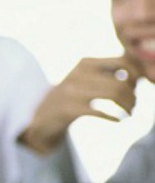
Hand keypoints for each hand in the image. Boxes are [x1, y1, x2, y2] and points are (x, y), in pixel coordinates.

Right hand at [21, 56, 139, 153]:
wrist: (43, 115)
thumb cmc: (72, 96)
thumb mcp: (87, 77)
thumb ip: (109, 71)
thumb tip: (138, 71)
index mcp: (85, 63)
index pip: (122, 62)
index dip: (136, 76)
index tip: (136, 88)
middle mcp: (77, 73)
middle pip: (120, 83)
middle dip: (132, 97)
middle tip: (133, 106)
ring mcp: (71, 91)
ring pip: (112, 95)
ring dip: (127, 107)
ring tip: (129, 113)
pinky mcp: (68, 109)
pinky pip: (100, 111)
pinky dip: (115, 117)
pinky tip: (118, 120)